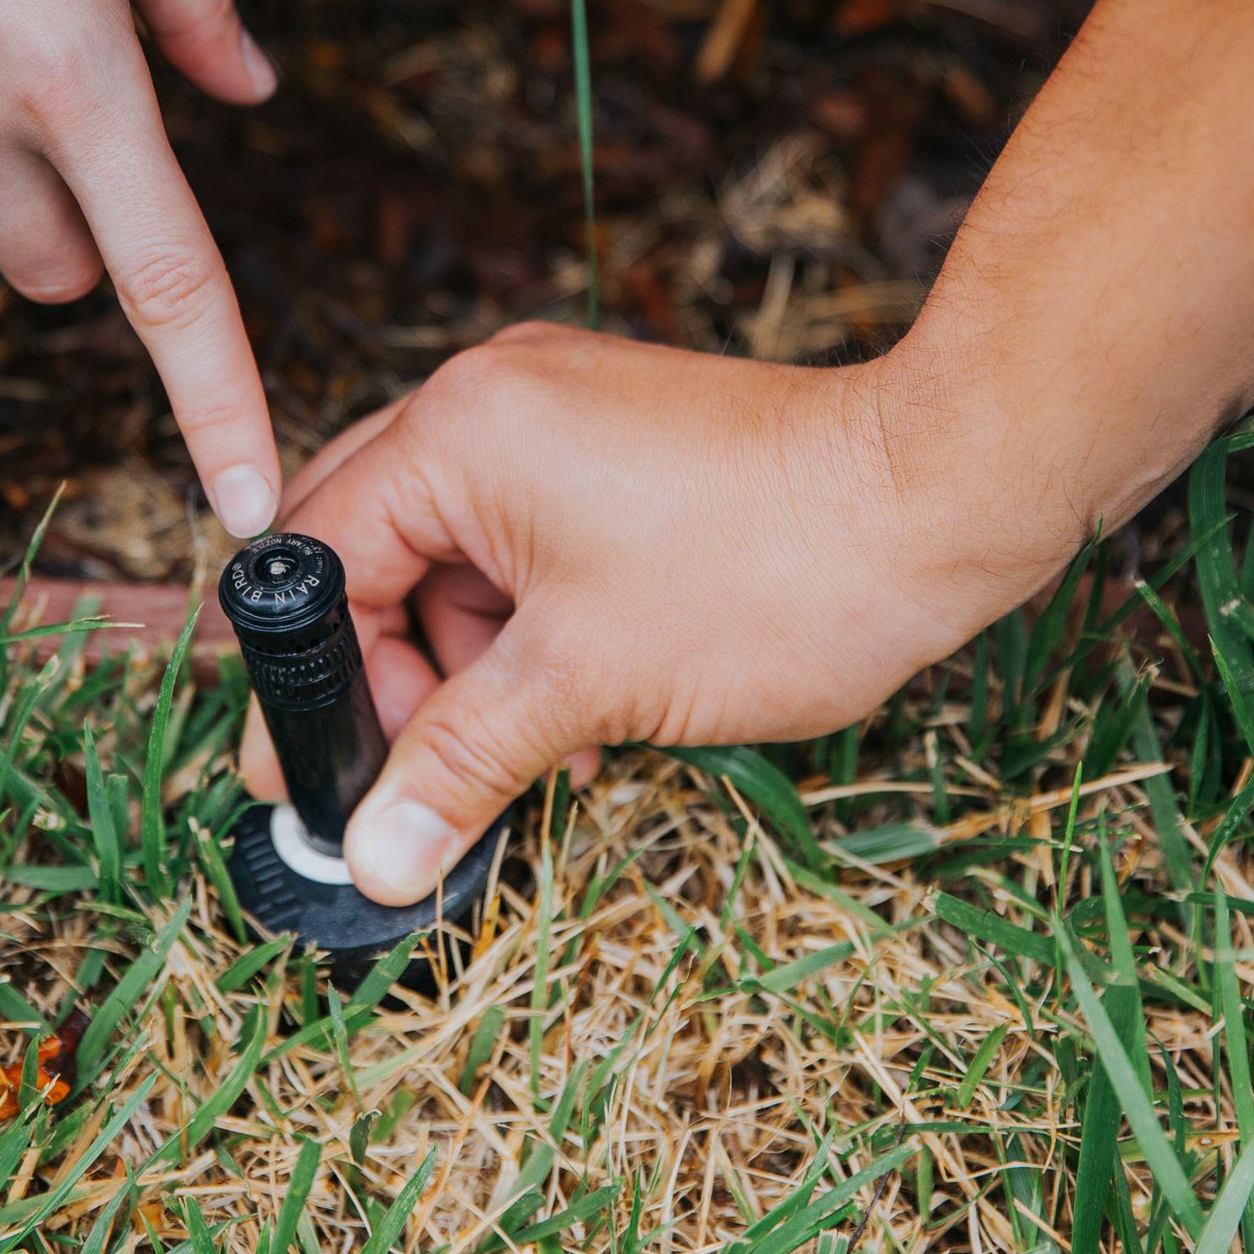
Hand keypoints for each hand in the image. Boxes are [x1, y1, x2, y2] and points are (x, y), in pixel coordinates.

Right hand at [244, 324, 1055, 904]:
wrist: (945, 496)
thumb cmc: (774, 567)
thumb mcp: (587, 683)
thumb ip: (459, 764)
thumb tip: (375, 855)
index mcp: (459, 430)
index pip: (320, 558)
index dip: (308, 687)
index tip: (308, 785)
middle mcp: (494, 398)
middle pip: (373, 549)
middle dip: (390, 677)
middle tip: (407, 781)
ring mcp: (562, 414)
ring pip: (455, 558)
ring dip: (470, 667)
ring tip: (532, 758)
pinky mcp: (620, 444)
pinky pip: (528, 544)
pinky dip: (533, 632)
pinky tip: (584, 715)